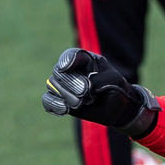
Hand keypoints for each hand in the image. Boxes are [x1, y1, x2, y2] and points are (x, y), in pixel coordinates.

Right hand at [42, 48, 158, 137]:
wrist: (117, 107)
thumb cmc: (115, 88)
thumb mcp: (113, 80)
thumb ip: (98, 80)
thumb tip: (80, 91)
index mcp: (84, 59)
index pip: (71, 55)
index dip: (67, 60)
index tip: (66, 68)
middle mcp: (70, 70)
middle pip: (59, 72)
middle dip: (71, 82)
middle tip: (86, 92)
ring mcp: (62, 85)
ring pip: (53, 86)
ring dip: (67, 95)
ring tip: (83, 103)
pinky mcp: (59, 100)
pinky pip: (48, 100)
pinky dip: (55, 104)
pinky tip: (65, 109)